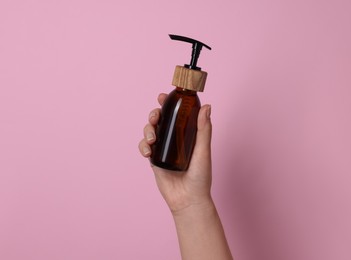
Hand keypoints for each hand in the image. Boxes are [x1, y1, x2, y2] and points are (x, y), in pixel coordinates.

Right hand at [138, 93, 212, 213]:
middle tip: (155, 116)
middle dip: (154, 114)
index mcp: (186, 135)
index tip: (163, 96)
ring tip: (152, 138)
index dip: (168, 104)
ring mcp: (163, 149)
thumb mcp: (203, 151)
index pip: (176, 115)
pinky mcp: (155, 160)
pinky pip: (145, 148)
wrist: (188, 200)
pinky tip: (148, 152)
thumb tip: (207, 106)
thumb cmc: (201, 177)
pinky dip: (143, 146)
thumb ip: (204, 129)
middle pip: (159, 120)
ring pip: (150, 131)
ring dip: (147, 130)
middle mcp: (174, 139)